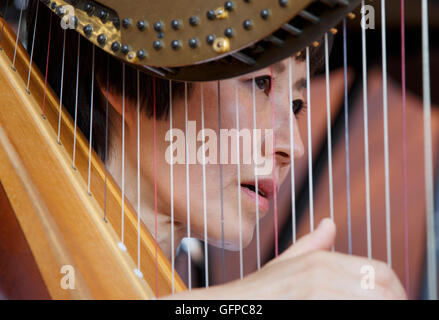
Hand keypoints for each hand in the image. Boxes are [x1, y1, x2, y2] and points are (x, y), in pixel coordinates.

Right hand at [165, 218, 406, 299]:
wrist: (228, 306)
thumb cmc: (257, 293)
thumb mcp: (285, 264)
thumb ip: (312, 244)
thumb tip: (331, 223)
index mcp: (320, 260)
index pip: (380, 272)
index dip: (395, 290)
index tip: (394, 301)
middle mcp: (321, 274)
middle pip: (383, 291)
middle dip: (392, 302)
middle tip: (390, 310)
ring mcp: (316, 294)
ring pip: (373, 301)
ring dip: (378, 309)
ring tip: (366, 312)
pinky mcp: (310, 306)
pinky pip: (350, 310)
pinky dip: (356, 312)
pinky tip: (348, 314)